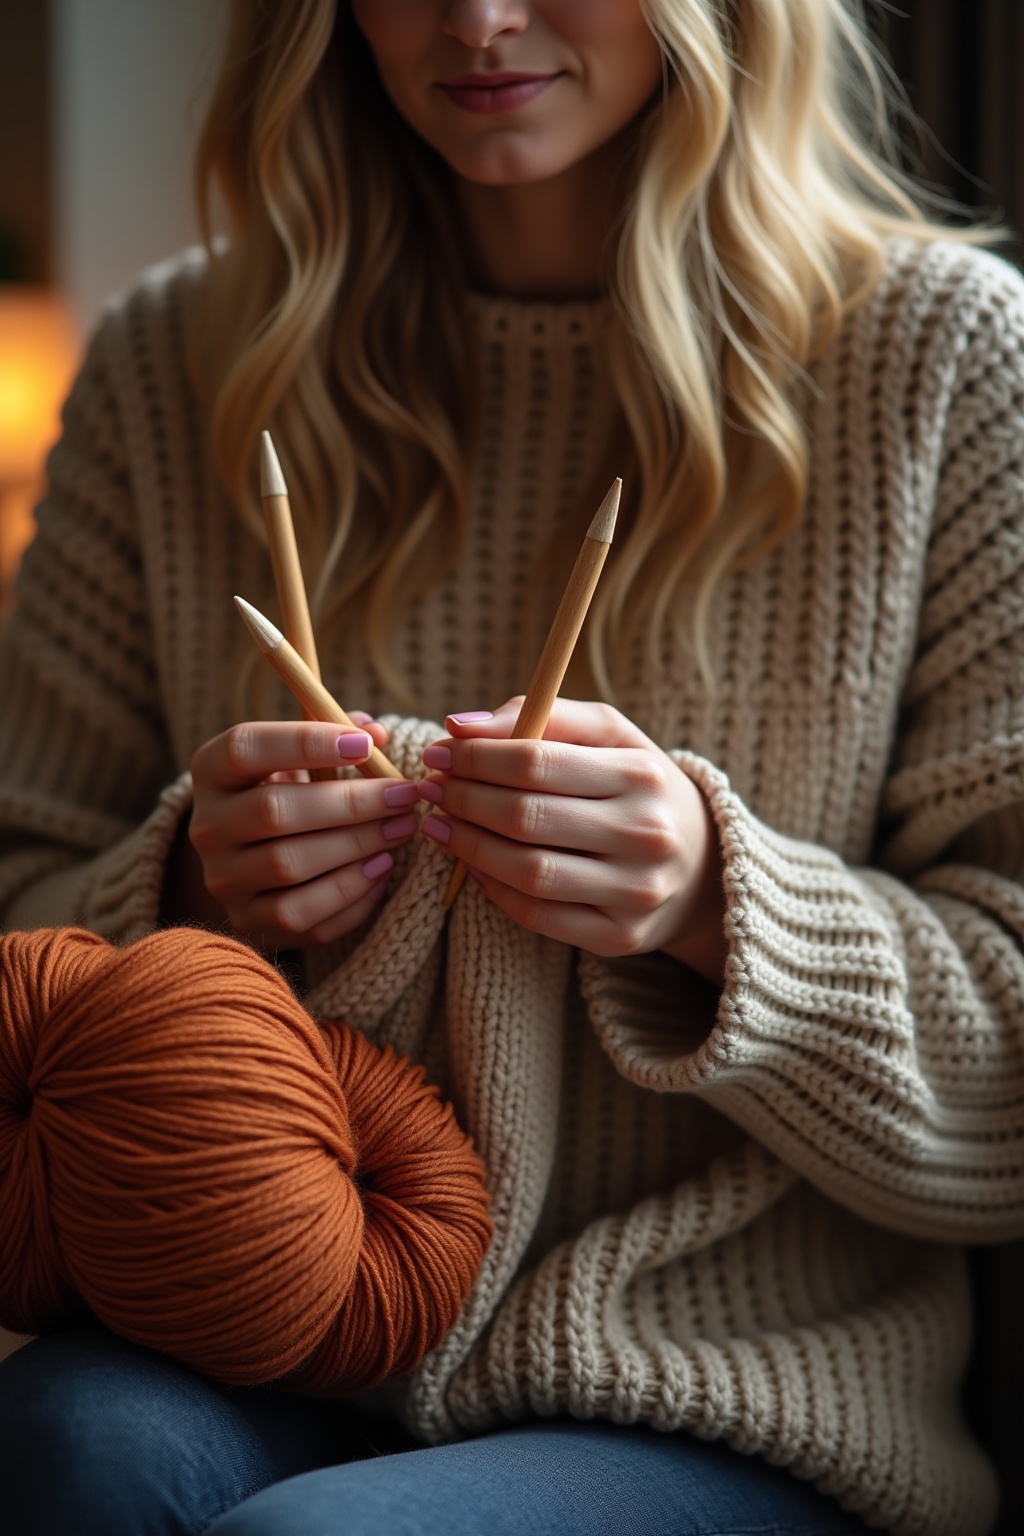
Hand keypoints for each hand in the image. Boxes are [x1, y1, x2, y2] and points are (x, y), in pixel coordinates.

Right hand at [188, 717, 419, 949]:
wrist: (255, 863)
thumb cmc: (294, 794)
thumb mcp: (304, 759)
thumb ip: (339, 736)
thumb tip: (375, 733)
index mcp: (213, 771)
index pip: (244, 748)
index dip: (304, 742)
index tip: (364, 745)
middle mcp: (207, 826)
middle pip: (274, 811)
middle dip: (350, 803)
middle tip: (403, 796)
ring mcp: (223, 879)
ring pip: (288, 865)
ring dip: (356, 846)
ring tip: (400, 829)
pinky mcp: (247, 921)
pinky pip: (299, 914)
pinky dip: (348, 893)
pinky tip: (381, 869)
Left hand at [418, 699, 726, 981]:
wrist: (700, 868)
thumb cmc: (636, 787)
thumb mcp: (609, 737)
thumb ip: (540, 716)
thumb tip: (459, 725)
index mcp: (643, 775)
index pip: (536, 762)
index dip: (475, 758)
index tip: (439, 753)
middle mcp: (645, 835)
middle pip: (526, 816)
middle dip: (464, 799)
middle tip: (432, 788)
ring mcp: (635, 892)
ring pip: (527, 871)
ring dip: (468, 845)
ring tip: (440, 823)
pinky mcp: (619, 936)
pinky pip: (536, 914)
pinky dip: (493, 888)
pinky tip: (473, 863)